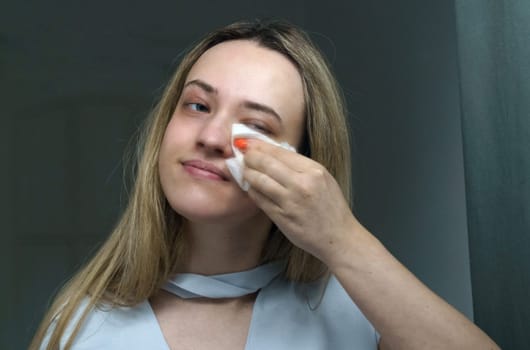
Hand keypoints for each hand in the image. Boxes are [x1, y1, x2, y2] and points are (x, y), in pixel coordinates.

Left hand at [242, 139, 358, 263]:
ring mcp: (290, 202)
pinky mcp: (282, 217)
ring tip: (244, 169)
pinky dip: (252, 191)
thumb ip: (301, 166)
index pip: (280, 152)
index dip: (261, 146)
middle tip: (242, 154)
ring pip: (259, 181)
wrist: (338, 236)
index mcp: (314, 171)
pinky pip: (260, 199)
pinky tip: (250, 187)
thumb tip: (274, 153)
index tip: (250, 143)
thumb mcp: (323, 178)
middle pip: (266, 163)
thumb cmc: (331, 207)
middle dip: (250, 156)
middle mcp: (302, 185)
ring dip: (248, 173)